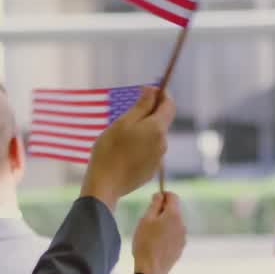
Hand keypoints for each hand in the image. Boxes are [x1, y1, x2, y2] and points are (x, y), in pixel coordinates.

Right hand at [80, 87, 174, 211]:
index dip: (162, 94)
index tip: (150, 89)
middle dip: (150, 112)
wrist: (105, 184)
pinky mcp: (151, 170)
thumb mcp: (123, 122)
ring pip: (155, 136)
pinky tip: (125, 150)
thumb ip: (141, 105)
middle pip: (162, 121)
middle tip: (130, 111)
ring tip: (123, 134)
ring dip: (144, 130)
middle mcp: (163, 143)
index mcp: (157, 128)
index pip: (169, 105)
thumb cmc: (110, 149)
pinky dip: (141, 145)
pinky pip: (150, 151)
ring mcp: (158, 159)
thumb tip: (153, 90)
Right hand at [131, 192, 186, 273]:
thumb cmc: (145, 242)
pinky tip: (157, 243)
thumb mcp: (146, 220)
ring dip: (165, 223)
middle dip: (163, 211)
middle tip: (148, 220)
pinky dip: (168, 234)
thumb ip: (154, 204)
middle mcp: (182, 224)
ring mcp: (183, 236)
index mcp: (174, 215)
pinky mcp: (181, 247)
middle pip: (174, 210)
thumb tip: (160, 194)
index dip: (163, 195)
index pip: (173, 196)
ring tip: (151, 234)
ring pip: (174, 223)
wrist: (151, 269)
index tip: (153, 201)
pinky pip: (175, 234)